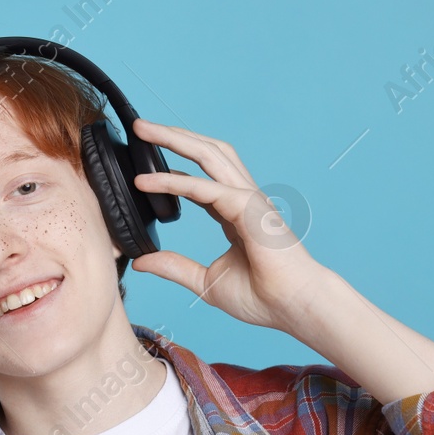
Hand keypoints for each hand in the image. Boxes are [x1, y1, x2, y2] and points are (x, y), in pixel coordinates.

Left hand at [127, 118, 324, 334]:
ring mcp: (248, 199)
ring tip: (142, 130)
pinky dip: (176, 181)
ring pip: (208, 155)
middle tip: (138, 126)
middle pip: (206, 153)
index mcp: (234, 213)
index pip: (201, 179)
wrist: (294, 308)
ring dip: (174, 139)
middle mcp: (242, 199)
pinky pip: (206, 188)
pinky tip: (148, 181)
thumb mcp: (206, 283)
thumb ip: (175, 268)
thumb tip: (140, 261)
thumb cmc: (263, 297)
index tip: (141, 163)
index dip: (172, 168)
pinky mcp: (249, 209)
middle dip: (172, 136)